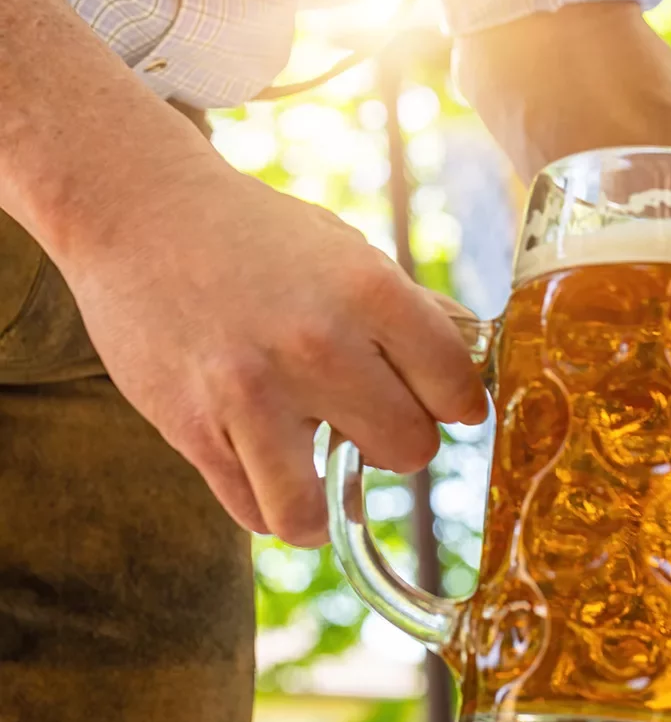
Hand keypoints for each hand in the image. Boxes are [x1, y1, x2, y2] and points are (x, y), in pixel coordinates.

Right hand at [54, 145, 487, 545]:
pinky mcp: (193, 429)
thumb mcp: (349, 250)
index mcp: (369, 292)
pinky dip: (273, 506)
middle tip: (373, 421)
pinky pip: (254, 510)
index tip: (442, 404)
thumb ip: (412, 309)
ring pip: (319, 509)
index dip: (456, 403)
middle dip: (399, 442)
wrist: (140, 212)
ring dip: (331, 502)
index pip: (455, 389)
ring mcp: (250, 395)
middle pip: (408, 450)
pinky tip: (275, 472)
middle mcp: (317, 346)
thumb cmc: (257, 234)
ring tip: (327, 473)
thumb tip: (480, 357)